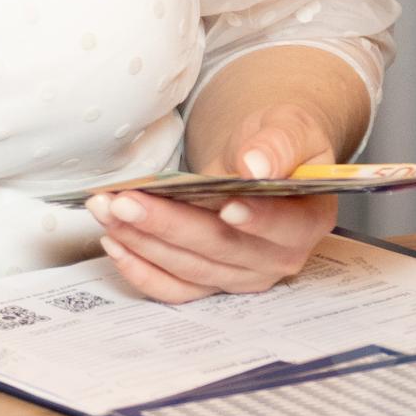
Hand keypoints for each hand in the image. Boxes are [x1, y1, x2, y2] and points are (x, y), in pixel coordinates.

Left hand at [86, 87, 342, 304]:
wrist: (260, 158)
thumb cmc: (278, 142)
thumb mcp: (291, 127)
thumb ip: (279, 143)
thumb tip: (257, 165)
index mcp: (308, 220)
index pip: (284, 227)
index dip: (257, 220)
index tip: (226, 207)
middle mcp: (277, 258)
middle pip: (221, 248)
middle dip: (169, 225)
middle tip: (126, 202)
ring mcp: (241, 275)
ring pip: (189, 269)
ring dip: (142, 241)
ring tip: (107, 209)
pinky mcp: (210, 282)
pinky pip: (173, 288)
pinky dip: (140, 269)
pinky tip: (114, 241)